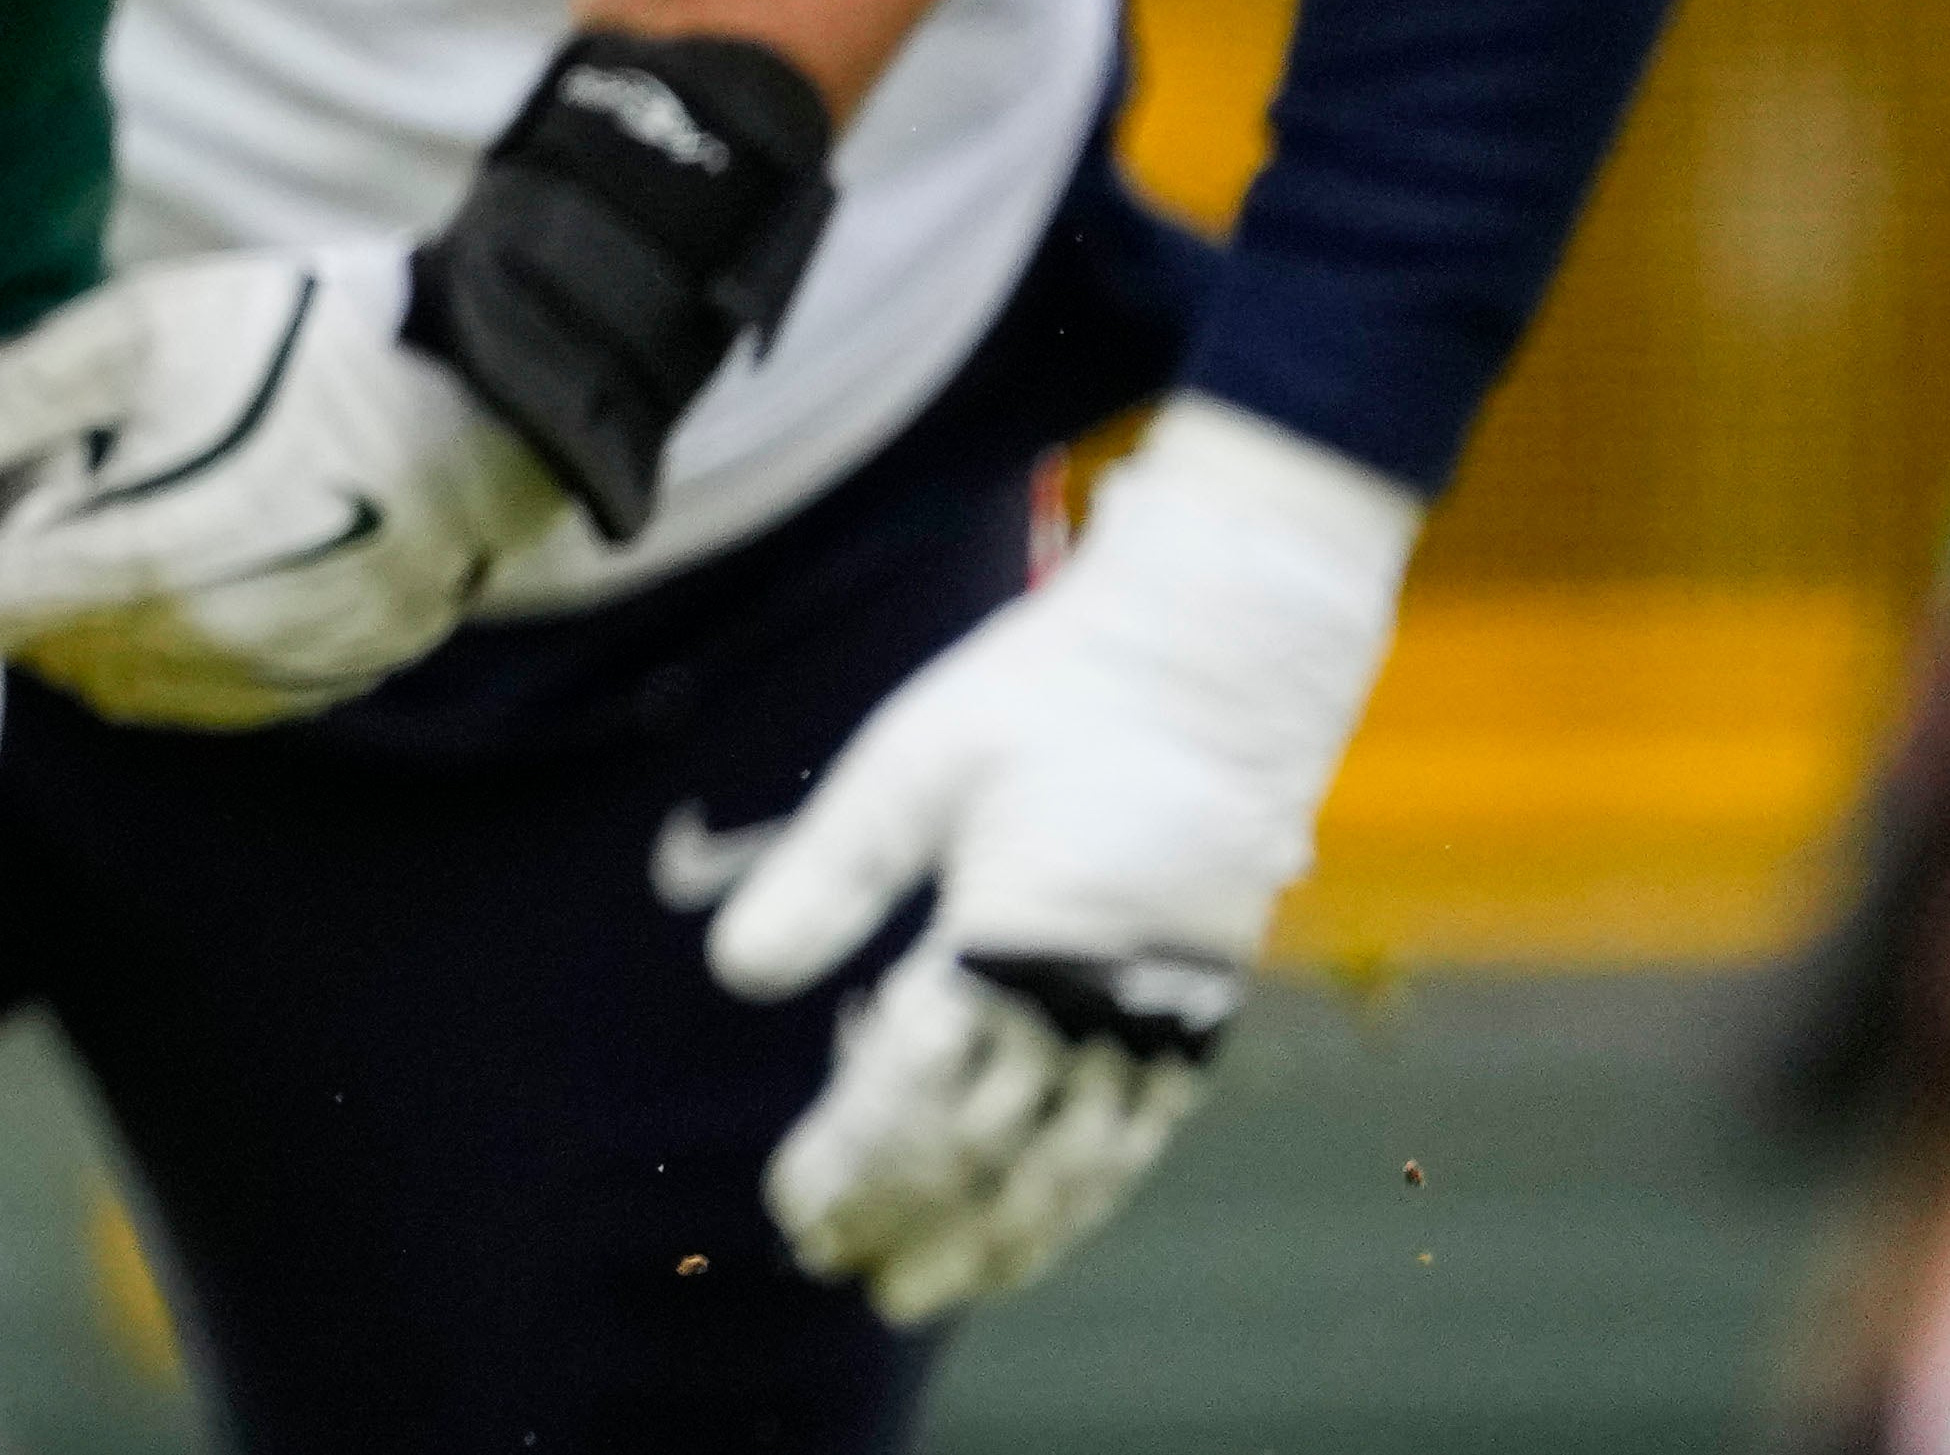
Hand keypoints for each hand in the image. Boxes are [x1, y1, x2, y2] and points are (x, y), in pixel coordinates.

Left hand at [0, 249, 571, 726]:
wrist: (493, 406)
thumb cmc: (305, 346)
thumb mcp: (133, 334)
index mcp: (136, 568)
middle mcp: (188, 653)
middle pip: (19, 643)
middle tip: (3, 478)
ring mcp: (253, 682)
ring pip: (92, 674)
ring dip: (55, 607)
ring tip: (90, 503)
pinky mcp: (304, 688)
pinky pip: (172, 689)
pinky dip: (132, 639)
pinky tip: (153, 559)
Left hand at [711, 395, 1420, 1320]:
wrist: (1216, 662)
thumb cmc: (1046, 699)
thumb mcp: (908, 764)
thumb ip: (826, 876)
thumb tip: (733, 976)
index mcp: (1016, 938)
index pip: (915, 1089)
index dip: (852, 1161)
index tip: (795, 1211)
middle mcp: (1099, 997)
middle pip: (987, 1146)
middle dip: (907, 1214)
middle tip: (837, 1267)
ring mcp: (1163, 1014)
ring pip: (1071, 1166)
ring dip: (995, 1236)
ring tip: (926, 1288)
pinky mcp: (1202, 1011)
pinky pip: (1136, 1137)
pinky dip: (1078, 1198)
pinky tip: (1036, 1227)